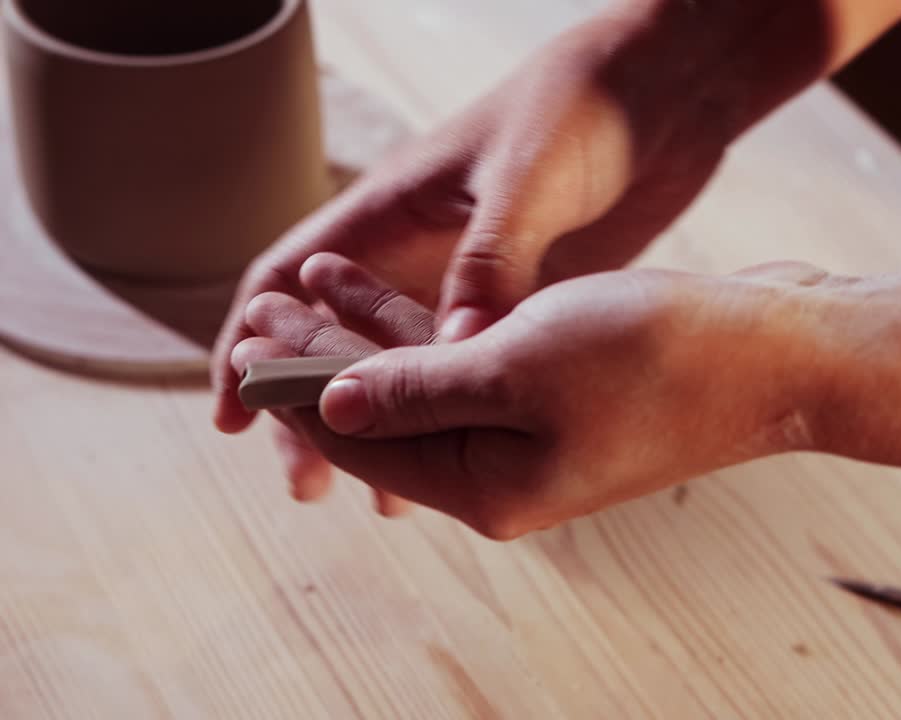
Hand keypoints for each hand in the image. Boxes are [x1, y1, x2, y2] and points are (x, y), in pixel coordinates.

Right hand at [212, 8, 734, 502]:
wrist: (661, 94)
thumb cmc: (581, 108)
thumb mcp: (526, 177)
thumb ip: (490, 260)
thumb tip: (454, 355)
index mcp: (393, 208)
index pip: (288, 276)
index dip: (252, 342)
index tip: (234, 415)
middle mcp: (422, 250)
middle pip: (342, 341)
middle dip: (318, 409)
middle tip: (308, 484)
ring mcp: (472, 279)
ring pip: (407, 366)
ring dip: (388, 425)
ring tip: (384, 500)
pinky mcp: (524, 300)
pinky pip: (473, 369)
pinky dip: (456, 415)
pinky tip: (461, 462)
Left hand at [233, 258, 830, 538]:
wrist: (779, 353)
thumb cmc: (661, 359)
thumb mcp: (517, 364)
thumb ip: (416, 389)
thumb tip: (330, 409)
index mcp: (491, 487)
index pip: (366, 445)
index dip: (300, 393)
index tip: (247, 345)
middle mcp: (509, 472)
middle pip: (391, 416)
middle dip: (324, 362)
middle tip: (265, 309)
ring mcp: (539, 434)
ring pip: (431, 383)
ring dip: (371, 334)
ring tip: (313, 282)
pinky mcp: (565, 394)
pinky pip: (477, 364)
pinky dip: (431, 329)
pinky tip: (388, 293)